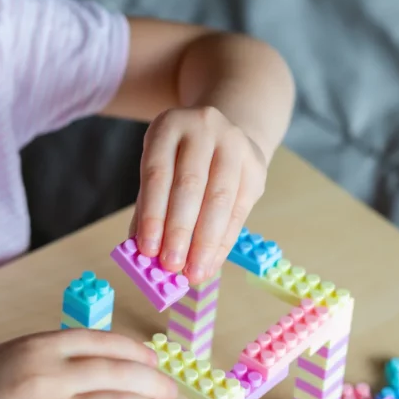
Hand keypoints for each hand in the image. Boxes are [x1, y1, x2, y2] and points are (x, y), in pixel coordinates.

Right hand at [0, 329, 176, 398]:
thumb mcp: (10, 356)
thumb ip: (51, 356)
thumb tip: (101, 361)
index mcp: (39, 347)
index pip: (104, 342)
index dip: (137, 353)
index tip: (153, 362)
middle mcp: (48, 376)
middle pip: (120, 373)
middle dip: (153, 382)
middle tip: (169, 392)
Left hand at [130, 106, 268, 283]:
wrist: (224, 134)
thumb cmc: (180, 160)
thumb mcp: (158, 169)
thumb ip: (148, 207)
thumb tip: (142, 253)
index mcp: (169, 126)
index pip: (157, 173)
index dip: (152, 214)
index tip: (147, 250)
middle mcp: (204, 128)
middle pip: (190, 185)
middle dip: (179, 231)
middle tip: (170, 266)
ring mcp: (235, 144)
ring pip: (220, 199)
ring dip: (205, 242)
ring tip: (193, 272)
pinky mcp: (256, 166)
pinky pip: (240, 211)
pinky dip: (223, 242)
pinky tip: (210, 263)